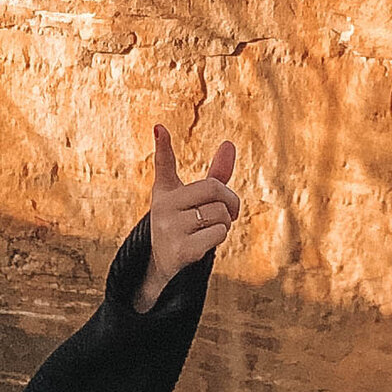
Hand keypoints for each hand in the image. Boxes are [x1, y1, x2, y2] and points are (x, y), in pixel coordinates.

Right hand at [137, 124, 240, 310]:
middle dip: (230, 201)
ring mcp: (169, 228)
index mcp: (166, 190)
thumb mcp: (194, 199)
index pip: (164, 164)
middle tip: (229, 211)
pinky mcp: (180, 249)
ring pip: (220, 213)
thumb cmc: (184, 225)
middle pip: (214, 189)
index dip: (163, 146)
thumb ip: (215, 175)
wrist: (164, 265)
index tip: (160, 127)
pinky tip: (206, 242)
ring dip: (225, 223)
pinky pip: (218, 233)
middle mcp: (163, 207)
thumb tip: (228, 144)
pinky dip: (220, 236)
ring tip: (210, 229)